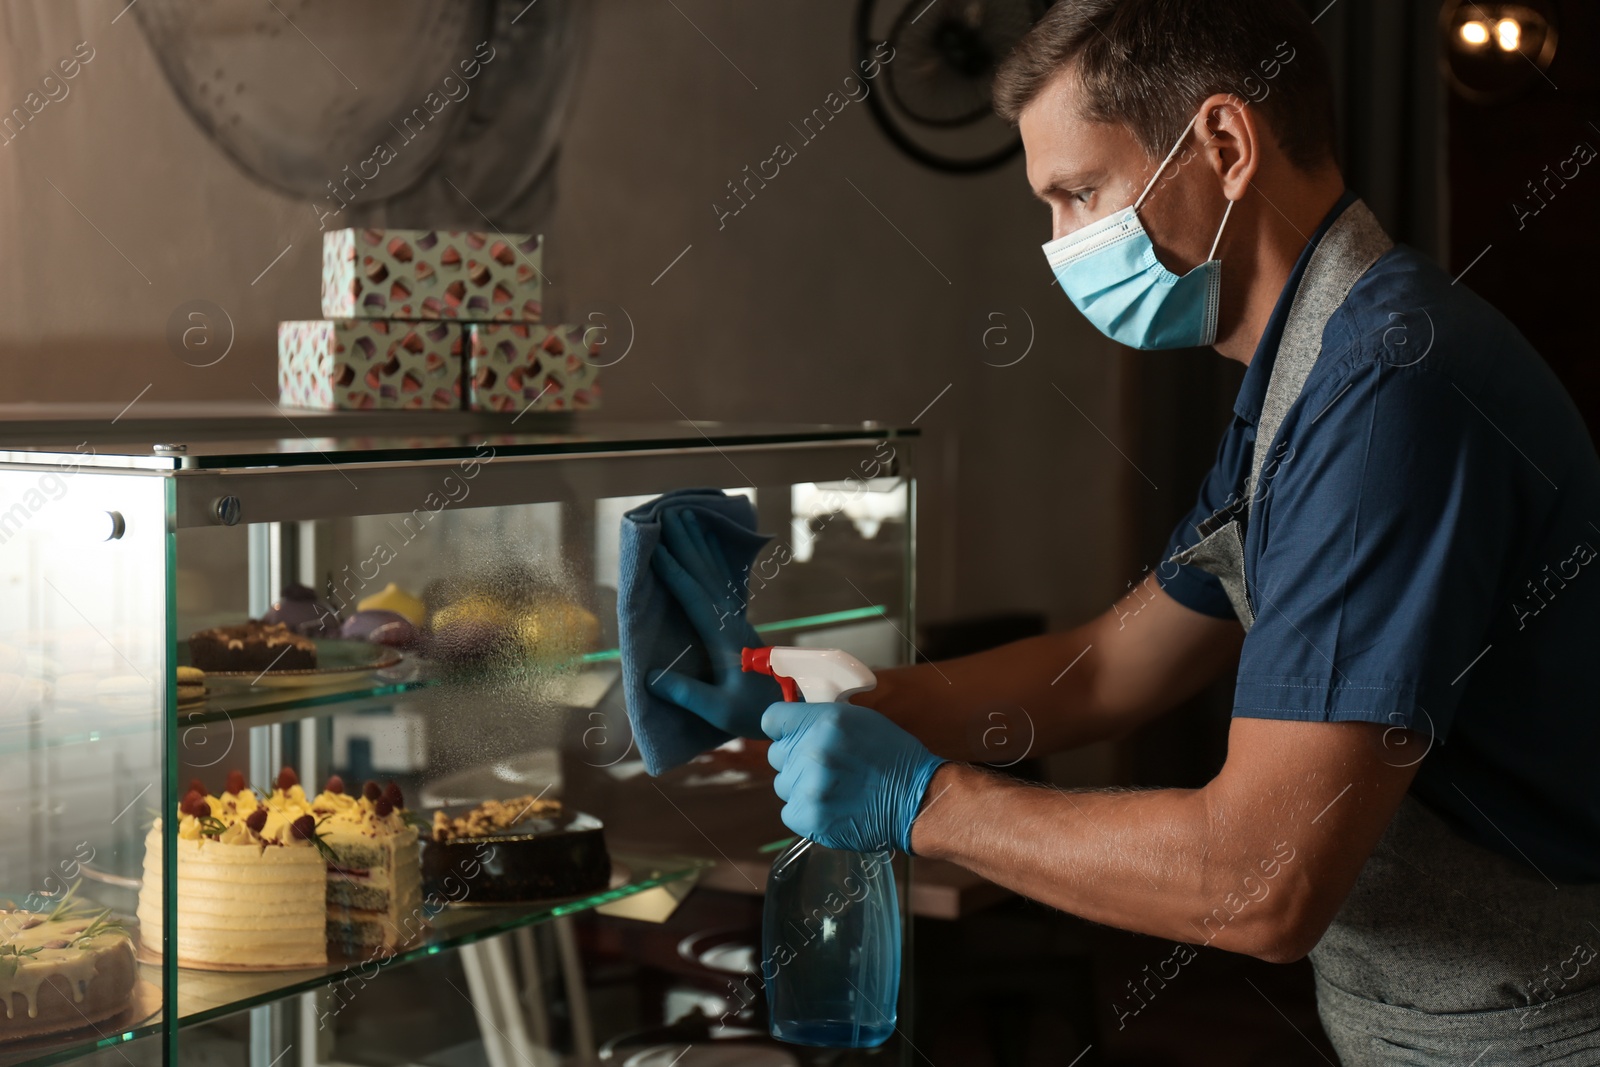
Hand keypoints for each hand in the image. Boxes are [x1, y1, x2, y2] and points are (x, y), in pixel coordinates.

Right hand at [646, 509, 780, 737]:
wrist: (795, 709)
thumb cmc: (757, 713)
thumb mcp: (720, 711)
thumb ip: (687, 694)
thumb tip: (648, 677)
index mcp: (725, 639)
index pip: (696, 598)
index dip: (675, 574)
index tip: (657, 549)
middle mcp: (732, 622)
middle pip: (707, 575)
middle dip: (687, 544)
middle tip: (670, 514)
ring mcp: (738, 620)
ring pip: (717, 574)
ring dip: (700, 544)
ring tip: (687, 517)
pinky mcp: (740, 623)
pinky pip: (725, 582)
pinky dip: (715, 559)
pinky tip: (710, 544)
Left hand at [763, 700, 945, 853]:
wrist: (918, 800)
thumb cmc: (893, 757)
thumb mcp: (860, 720)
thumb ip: (821, 720)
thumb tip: (795, 725)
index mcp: (826, 721)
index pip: (772, 718)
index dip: (784, 727)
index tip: (794, 734)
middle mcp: (812, 752)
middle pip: (776, 753)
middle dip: (796, 757)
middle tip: (825, 765)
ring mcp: (809, 788)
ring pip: (783, 783)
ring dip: (802, 786)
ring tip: (833, 788)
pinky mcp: (809, 818)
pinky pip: (789, 811)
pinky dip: (807, 811)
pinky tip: (832, 806)